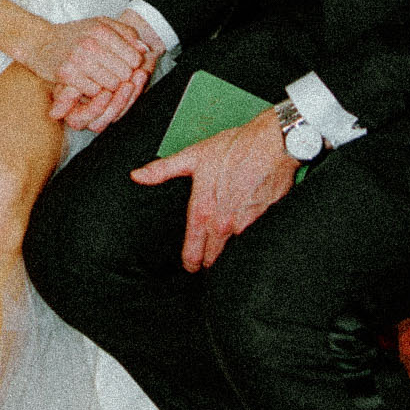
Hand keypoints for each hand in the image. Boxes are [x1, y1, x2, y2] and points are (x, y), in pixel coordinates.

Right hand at [49, 9, 164, 129]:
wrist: (38, 42)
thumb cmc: (73, 35)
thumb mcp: (100, 24)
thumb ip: (125, 32)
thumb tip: (144, 49)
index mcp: (101, 29)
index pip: (134, 57)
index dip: (133, 65)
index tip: (124, 66)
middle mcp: (90, 43)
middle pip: (125, 73)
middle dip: (122, 78)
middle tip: (113, 76)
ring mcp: (77, 59)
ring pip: (111, 84)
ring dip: (108, 86)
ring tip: (101, 80)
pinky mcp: (66, 74)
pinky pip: (93, 91)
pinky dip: (93, 91)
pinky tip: (88, 84)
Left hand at [130, 107, 297, 270]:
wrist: (271, 143)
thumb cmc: (234, 148)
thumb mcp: (193, 156)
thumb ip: (162, 170)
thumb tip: (137, 176)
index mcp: (202, 210)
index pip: (193, 252)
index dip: (190, 263)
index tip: (191, 266)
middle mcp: (222, 222)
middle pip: (213, 259)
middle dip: (209, 260)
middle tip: (207, 261)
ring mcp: (244, 225)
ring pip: (233, 254)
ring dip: (228, 254)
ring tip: (225, 250)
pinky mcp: (264, 222)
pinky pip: (252, 242)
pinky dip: (248, 242)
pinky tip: (246, 234)